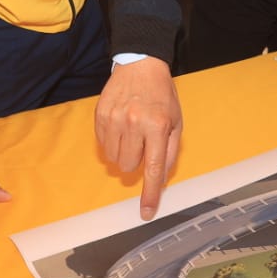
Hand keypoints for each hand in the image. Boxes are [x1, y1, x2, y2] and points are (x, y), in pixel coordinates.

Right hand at [95, 57, 180, 219]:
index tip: (146, 212)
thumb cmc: (161, 95)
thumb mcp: (176, 121)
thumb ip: (169, 151)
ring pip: (114, 158)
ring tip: (131, 133)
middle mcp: (134, 122)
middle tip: (143, 142)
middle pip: (130, 166)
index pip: (153, 168)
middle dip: (137, 161)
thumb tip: (160, 178)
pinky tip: (120, 126)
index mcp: (157, 125)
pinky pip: (103, 145)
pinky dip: (112, 143)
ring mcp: (114, 118)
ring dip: (124, 153)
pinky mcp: (100, 115)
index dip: (150, 193)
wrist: (140, 65)